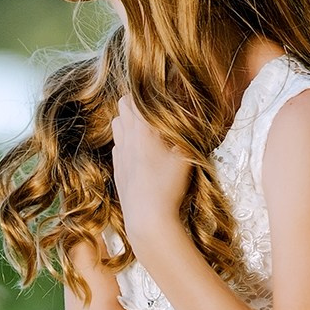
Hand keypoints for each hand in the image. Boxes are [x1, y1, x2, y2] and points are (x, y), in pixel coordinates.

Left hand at [109, 95, 193, 239]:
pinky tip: (141, 150)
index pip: (135, 96)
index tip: (162, 93)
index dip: (147, 91)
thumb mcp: (185, 157)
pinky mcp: (117, 167)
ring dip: (128, 119)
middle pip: (122, 105)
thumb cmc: (168, 186)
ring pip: (117, 123)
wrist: (146, 217)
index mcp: (142, 129)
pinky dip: (126, 139)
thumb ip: (187, 133)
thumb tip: (193, 115)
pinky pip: (118, 143)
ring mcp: (119, 152)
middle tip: (155, 108)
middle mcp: (126, 137)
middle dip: (136, 101)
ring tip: (147, 127)